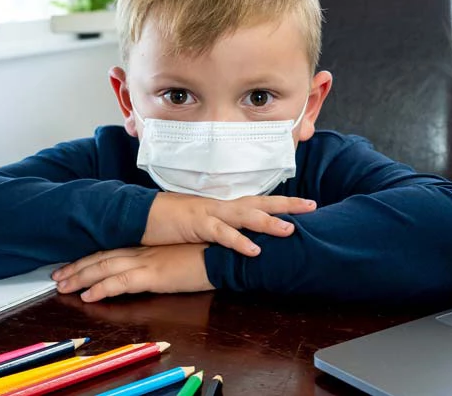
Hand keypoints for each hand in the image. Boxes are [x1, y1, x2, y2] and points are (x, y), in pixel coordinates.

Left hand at [52, 244, 214, 301]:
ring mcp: (146, 261)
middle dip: (76, 267)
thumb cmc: (209, 253)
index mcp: (148, 245)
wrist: (225, 253)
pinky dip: (101, 288)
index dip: (89, 257)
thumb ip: (164, 258)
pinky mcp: (153, 275)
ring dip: (80, 278)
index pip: (111, 249)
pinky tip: (88, 296)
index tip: (72, 264)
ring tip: (62, 287)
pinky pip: (120, 282)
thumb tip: (153, 267)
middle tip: (57, 276)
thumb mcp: (181, 253)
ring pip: (104, 267)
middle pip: (101, 257)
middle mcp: (142, 250)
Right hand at [143, 193, 315, 256]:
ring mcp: (210, 213)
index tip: (305, 204)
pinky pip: (222, 234)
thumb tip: (237, 238)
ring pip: (245, 216)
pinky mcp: (196, 225)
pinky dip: (239, 242)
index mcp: (222, 207)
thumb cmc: (168, 221)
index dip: (281, 203)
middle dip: (287, 205)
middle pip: (260, 202)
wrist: (140, 214)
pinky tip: (255, 250)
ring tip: (291, 230)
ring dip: (268, 222)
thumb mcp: (199, 225)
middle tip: (312, 206)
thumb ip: (219, 229)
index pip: (258, 201)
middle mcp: (220, 206)